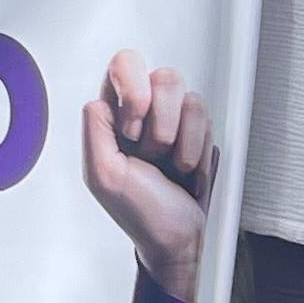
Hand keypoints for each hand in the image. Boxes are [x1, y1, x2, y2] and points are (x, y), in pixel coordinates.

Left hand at [81, 50, 212, 302]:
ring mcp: (175, 119)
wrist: (176, 237)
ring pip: (190, 99)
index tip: (133, 127)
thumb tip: (99, 100)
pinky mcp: (200, 132)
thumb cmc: (138, 210)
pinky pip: (208, 120)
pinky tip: (185, 169)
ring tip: (168, 165)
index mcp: (112, 114)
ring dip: (180, 142)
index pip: (123, 65)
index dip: (134, 88)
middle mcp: (144, 110)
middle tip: (151, 153)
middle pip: (164, 77)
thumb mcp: (103, 175)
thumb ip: (94, 131)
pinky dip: (197, 150)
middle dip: (161, 124)